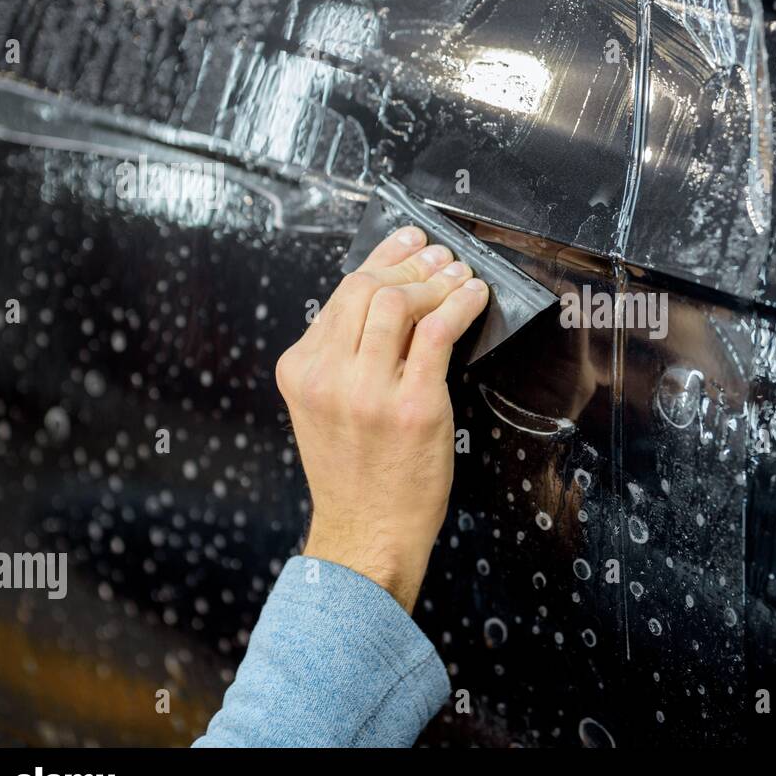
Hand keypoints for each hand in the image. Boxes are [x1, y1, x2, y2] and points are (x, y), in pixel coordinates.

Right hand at [274, 226, 488, 610]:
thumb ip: (344, 356)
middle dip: (410, 262)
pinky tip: (474, 298)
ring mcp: (369, 391)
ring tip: (459, 277)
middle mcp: (328, 375)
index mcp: (301, 369)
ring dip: (437, 280)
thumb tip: (389, 297)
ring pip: (400, 302)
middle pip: (368, 287)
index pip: (341, 293)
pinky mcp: (413, 406)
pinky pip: (438, 333)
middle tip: (439, 256)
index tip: (407, 242)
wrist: (367, 533)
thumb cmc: (354, 473)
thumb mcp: (326, 407)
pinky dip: (460, 304)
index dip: (381, 258)